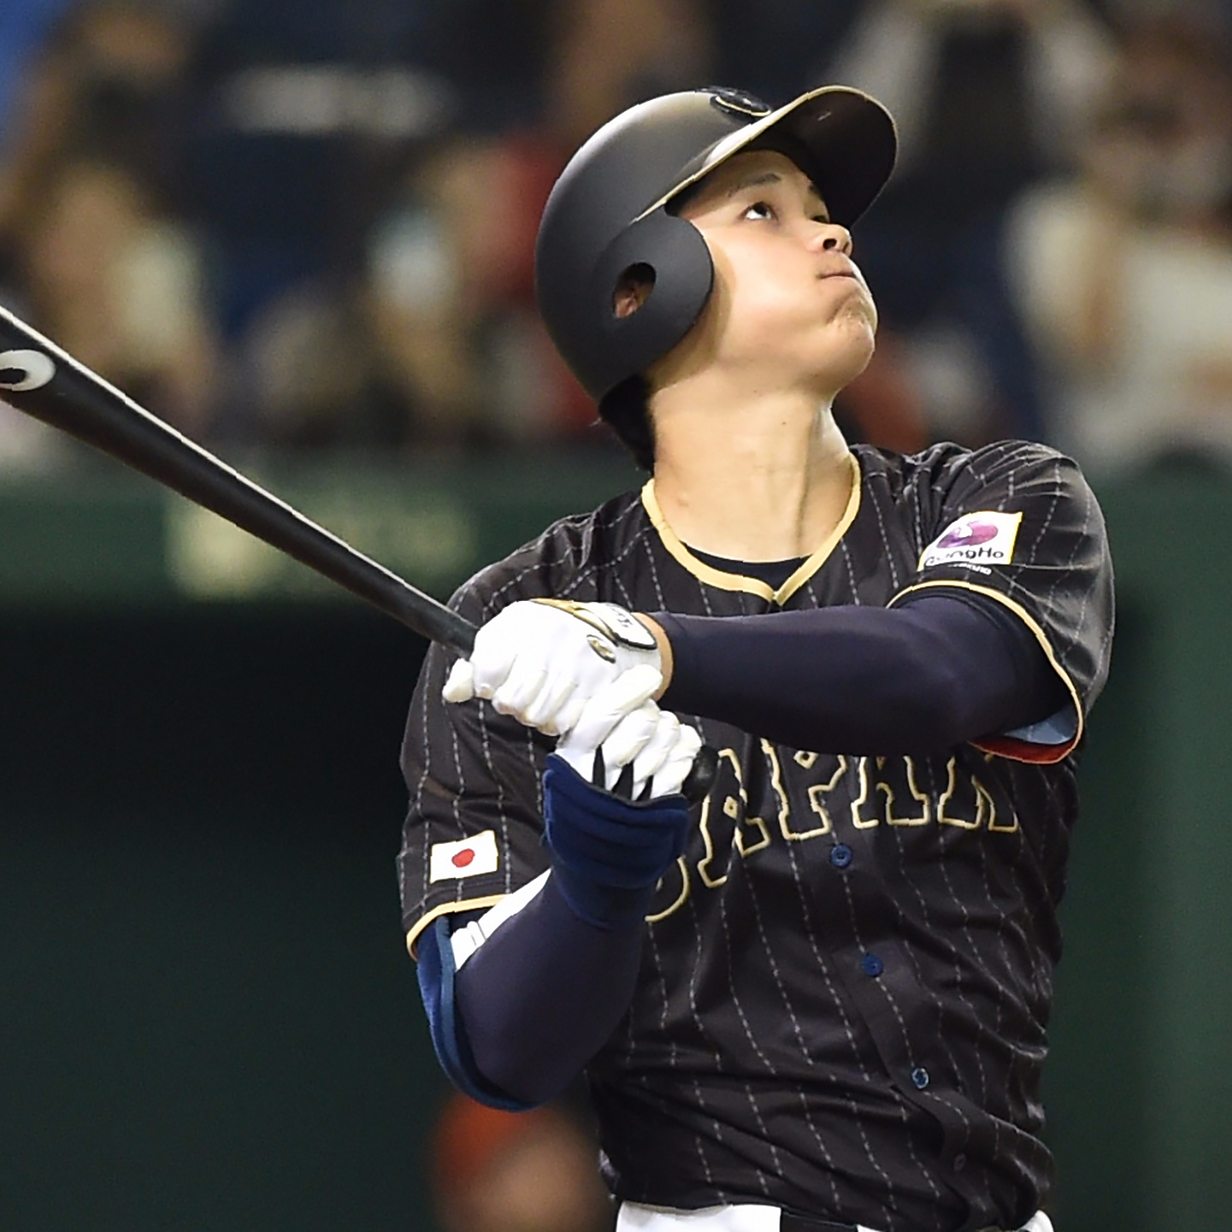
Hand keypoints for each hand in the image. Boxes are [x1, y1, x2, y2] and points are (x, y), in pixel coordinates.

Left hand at [442, 599, 661, 735]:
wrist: (598, 627)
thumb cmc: (541, 637)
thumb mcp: (503, 639)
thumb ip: (471, 666)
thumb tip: (452, 693)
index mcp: (521, 623)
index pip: (486, 673)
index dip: (486, 685)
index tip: (494, 681)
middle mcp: (550, 638)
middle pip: (511, 702)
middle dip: (512, 704)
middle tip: (524, 691)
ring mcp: (578, 661)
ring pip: (538, 716)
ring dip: (537, 714)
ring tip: (545, 695)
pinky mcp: (600, 683)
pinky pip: (566, 722)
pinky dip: (561, 720)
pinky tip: (564, 702)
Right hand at [541, 672, 699, 927]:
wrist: (594, 866)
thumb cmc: (581, 807)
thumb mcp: (569, 771)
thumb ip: (587, 738)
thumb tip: (622, 696)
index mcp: (573, 760)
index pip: (603, 716)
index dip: (629, 692)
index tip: (648, 675)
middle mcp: (602, 774)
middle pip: (640, 724)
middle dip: (651, 714)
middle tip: (649, 717)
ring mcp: (632, 792)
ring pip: (663, 740)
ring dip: (670, 730)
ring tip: (663, 734)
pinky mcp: (657, 807)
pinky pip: (680, 765)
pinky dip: (685, 748)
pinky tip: (682, 744)